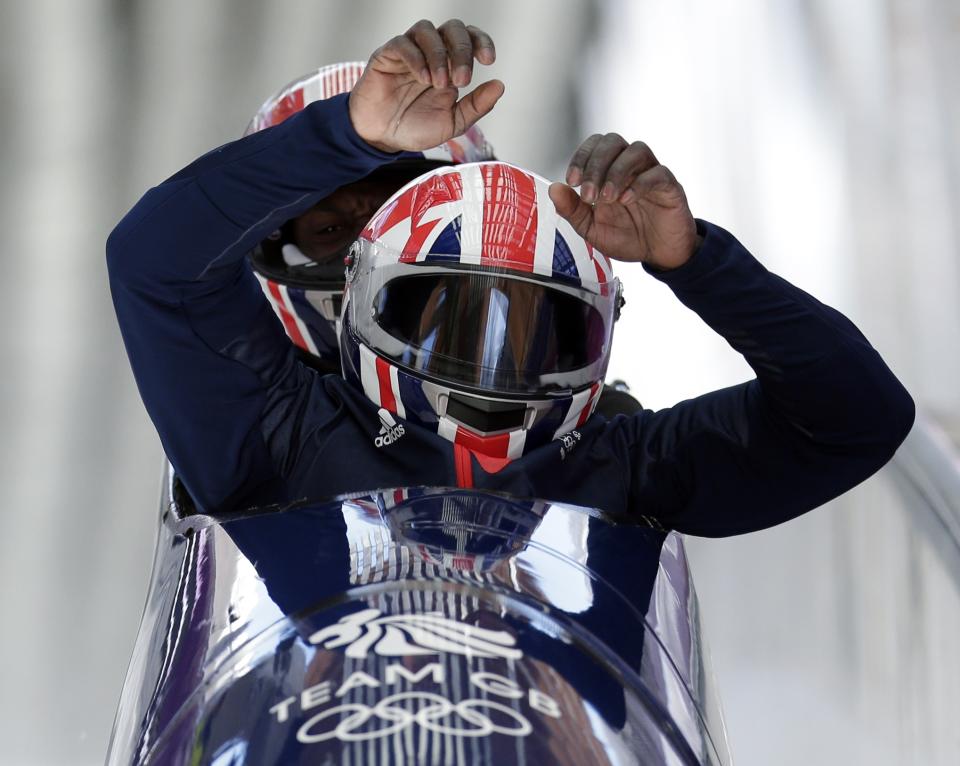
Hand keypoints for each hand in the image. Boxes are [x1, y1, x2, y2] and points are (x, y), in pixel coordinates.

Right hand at [349, 19, 504, 152]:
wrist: (382, 137)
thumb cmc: (415, 127)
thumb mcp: (452, 123)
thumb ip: (476, 106)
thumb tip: (499, 85)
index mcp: (451, 65)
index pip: (470, 38)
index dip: (481, 42)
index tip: (488, 60)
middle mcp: (431, 54)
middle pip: (452, 29)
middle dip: (462, 50)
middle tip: (462, 79)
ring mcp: (409, 52)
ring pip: (427, 30)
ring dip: (439, 55)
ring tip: (439, 83)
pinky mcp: (387, 55)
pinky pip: (403, 43)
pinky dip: (417, 58)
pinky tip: (423, 78)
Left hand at [548, 134, 698, 269]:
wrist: (658, 254)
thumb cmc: (627, 237)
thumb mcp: (592, 229)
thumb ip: (572, 210)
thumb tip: (554, 189)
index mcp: (608, 171)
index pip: (594, 146)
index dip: (581, 157)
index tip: (572, 181)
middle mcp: (629, 166)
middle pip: (613, 141)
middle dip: (595, 165)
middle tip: (589, 194)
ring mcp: (650, 173)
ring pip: (636, 150)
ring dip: (617, 172)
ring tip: (607, 198)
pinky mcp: (669, 186)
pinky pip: (657, 173)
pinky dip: (639, 184)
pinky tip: (626, 200)